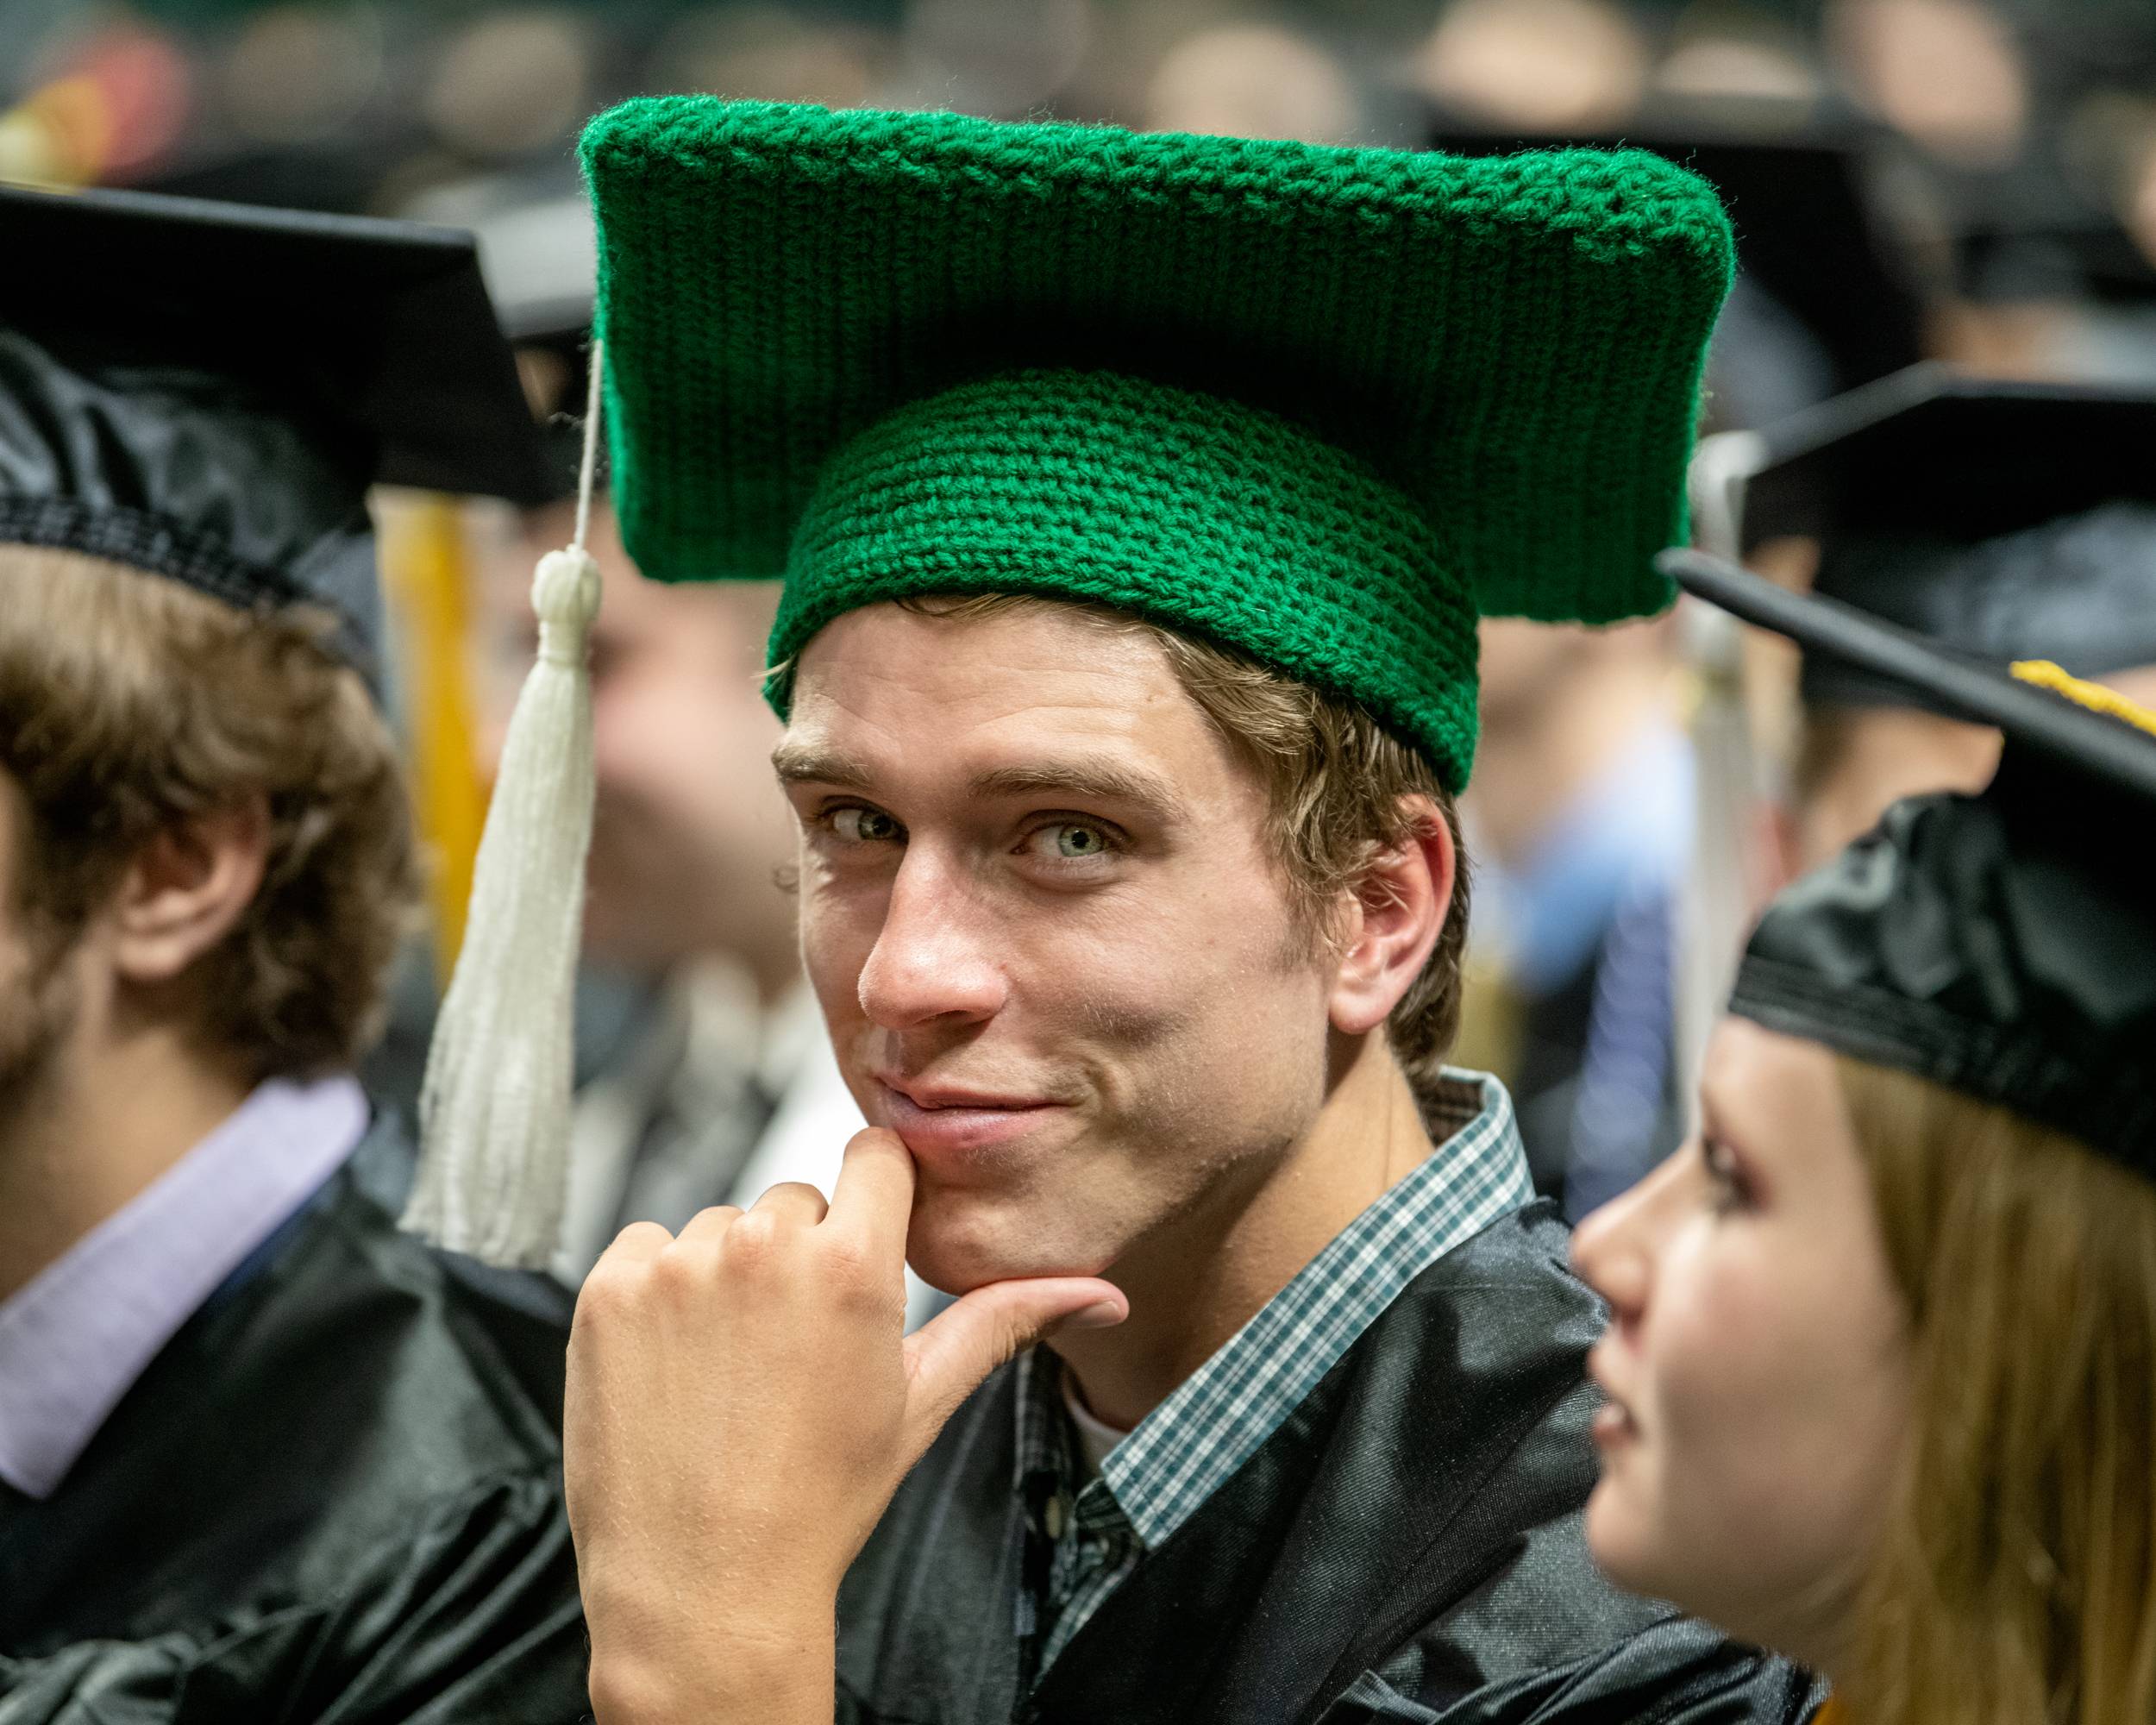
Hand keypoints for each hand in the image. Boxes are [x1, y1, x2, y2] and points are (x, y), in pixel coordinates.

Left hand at [564, 1127, 1125, 1723]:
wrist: (704, 1587)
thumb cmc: (822, 1500)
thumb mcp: (920, 1403)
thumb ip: (1004, 1322)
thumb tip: (1103, 1295)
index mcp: (852, 1263)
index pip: (873, 1156)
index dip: (872, 1202)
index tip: (862, 1252)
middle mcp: (762, 1245)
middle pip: (794, 1199)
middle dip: (798, 1255)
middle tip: (794, 1347)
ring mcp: (676, 1265)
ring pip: (716, 1225)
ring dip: (723, 1275)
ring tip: (732, 1369)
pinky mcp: (608, 1289)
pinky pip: (643, 1247)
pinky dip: (655, 1293)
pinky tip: (677, 1366)